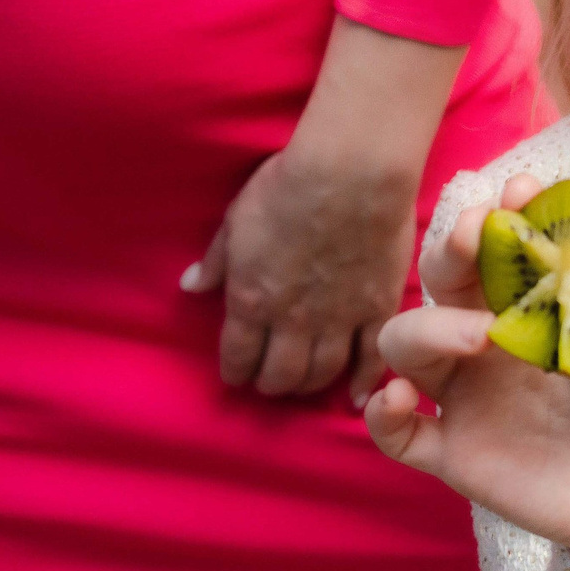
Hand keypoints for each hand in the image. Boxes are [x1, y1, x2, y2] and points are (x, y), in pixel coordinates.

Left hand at [183, 15, 466, 403]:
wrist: (351, 174)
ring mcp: (339, 320)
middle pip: (280, 375)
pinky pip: (372, 359)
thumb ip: (215, 259)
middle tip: (271, 380)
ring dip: (309, 384)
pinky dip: (363, 383)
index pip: (238, 356)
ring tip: (305, 382)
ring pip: (321, 373)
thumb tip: (190, 286)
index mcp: (251, 300)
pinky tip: (356, 396)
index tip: (237, 375)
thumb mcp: (236, 219)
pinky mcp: (379, 310)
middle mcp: (292, 322)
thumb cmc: (286, 187)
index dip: (235, 372)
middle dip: (271, 383)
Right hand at [365, 173, 569, 570]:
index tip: (525, 191)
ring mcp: (469, 394)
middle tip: (481, 233)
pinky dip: (384, 412)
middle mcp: (494, 338)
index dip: (513, 212)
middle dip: (457, 247)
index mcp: (544, 303)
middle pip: (448, 277)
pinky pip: (399, 432)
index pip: (514, 243)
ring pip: (409, 342)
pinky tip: (397, 398)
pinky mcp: (457, 452)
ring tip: (479, 333)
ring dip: (429, 325)